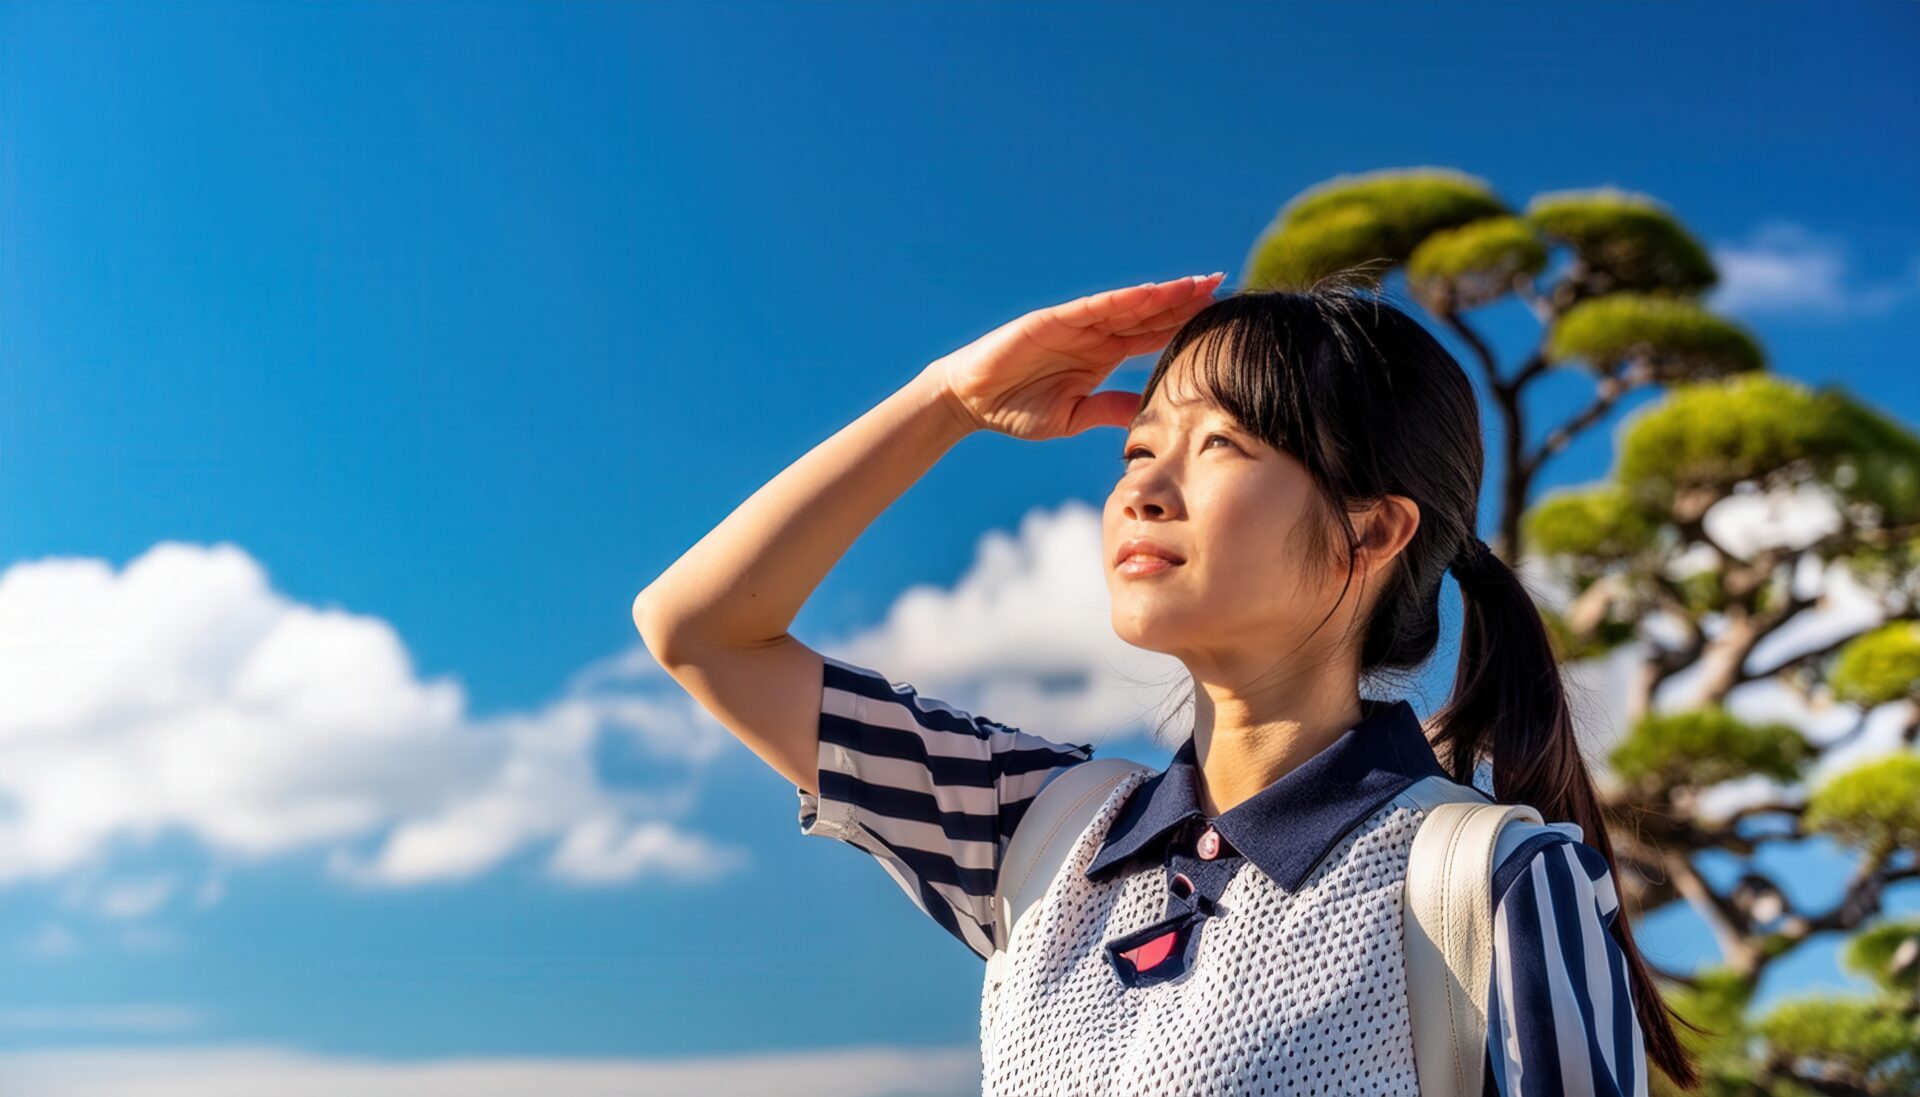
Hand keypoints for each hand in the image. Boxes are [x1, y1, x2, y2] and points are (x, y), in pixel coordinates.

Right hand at [929, 274, 1225, 440]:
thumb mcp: (1074, 416)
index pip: (1154, 337)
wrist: (971, 401)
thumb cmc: (1017, 410)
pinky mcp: (1053, 321)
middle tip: (1225, 287)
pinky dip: (1123, 298)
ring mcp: (1076, 325)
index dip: (1186, 326)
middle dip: (1186, 301)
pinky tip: (1151, 292)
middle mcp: (1095, 334)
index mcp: (1103, 355)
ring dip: (1164, 294)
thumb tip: (1149, 416)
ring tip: (1200, 284)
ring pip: (1130, 304)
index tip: (1221, 321)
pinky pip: (1094, 307)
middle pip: (1150, 314)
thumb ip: (1110, 409)